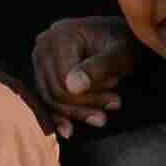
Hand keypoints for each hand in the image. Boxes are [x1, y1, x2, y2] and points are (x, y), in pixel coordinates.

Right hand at [30, 13, 142, 129]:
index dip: (88, 98)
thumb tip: (73, 87)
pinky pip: (46, 97)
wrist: (122, 36)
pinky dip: (60, 114)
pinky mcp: (43, 71)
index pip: (64, 80)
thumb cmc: (125, 42)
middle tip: (112, 108)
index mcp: (60, 36)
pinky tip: (69, 129)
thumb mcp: (120, 53)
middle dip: (83, 107)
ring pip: (50, 98)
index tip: (115, 101)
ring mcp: (40, 58)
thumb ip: (98, 67)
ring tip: (102, 116)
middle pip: (54, 91)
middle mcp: (44, 45)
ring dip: (75, 112)